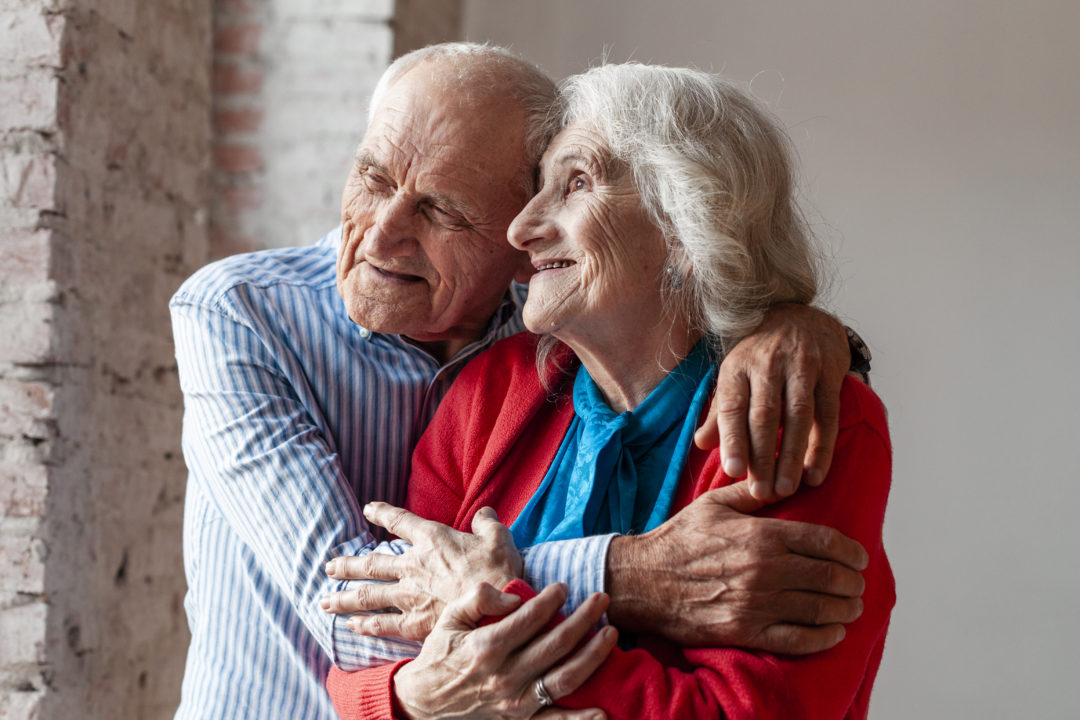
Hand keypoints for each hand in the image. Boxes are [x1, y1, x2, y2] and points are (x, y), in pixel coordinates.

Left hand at [322, 503, 522, 640]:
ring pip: (368, 595)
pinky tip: (350, 627)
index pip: (400, 521)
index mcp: (432, 539)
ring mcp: (410, 595)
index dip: (382, 513)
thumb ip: (487, 522)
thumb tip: (484, 512)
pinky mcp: (415, 623)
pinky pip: (382, 624)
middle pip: (372, 563)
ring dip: (344, 598)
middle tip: (329, 567)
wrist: (499, 605)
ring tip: (325, 601)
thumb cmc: (500, 569)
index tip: (368, 509)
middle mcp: (414, 565)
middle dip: (348, 565)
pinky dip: (364, 625)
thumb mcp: (498, 536)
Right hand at [393, 582, 616, 719]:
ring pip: (564, 678)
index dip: (551, 599)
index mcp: (486, 648)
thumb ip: (478, 598)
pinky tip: (603, 711)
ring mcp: (515, 702)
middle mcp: (504, 676)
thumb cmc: (441, 654)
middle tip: (603, 598)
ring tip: (610, 633)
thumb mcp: (449, 619)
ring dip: (593, 655)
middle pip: (556, 644)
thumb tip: (514, 597)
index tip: (564, 585)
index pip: (530, 618)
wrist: (423, 703)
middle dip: (584, 618)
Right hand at [605, 481, 867, 653]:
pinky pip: (798, 640)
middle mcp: (765, 569)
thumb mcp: (714, 504)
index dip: (851, 551)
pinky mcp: (746, 631)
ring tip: (852, 607)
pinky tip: (834, 633)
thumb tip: (786, 480)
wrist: (643, 581)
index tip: (860, 556)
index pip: (825, 542)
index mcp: (762, 535)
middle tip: (858, 584)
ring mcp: (757, 603)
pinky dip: (824, 638)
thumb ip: (753, 492)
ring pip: (820, 609)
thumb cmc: (678, 539)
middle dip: (853, 582)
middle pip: (830, 577)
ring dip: (846, 610)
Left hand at [695, 303, 848, 499]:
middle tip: (762, 493)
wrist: (800, 316)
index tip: (733, 471)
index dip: (732, 439)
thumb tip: (701, 445)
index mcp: (737, 367)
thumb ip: (720, 412)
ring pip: (797, 416)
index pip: (732, 406)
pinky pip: (827, 414)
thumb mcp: (734, 376)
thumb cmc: (761, 357)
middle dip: (762, 457)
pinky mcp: (829, 372)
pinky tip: (815, 473)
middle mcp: (767, 364)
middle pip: (764, 415)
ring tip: (787, 489)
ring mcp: (800, 366)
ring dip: (792, 456)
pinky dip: (822, 447)